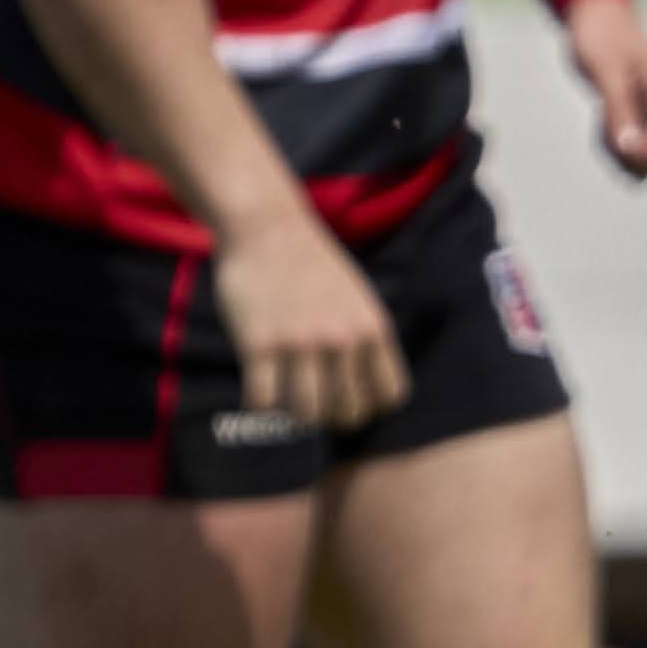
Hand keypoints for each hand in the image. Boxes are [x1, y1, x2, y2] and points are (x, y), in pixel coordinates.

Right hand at [209, 204, 404, 430]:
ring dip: (296, 417)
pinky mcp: (258, 343)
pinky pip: (263, 400)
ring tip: (286, 403)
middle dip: (332, 418)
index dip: (371, 408)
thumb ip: (367, 341)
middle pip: (348, 412)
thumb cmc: (314, 267)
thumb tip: (369, 392)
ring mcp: (300, 342)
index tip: (350, 402)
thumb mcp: (359, 300)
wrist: (267, 228)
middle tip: (314, 408)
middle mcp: (342, 339)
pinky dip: (259, 406)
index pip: (390, 396)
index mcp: (373, 329)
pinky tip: (257, 392)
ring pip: (307, 413)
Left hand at [561, 0, 646, 176]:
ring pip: (644, 162)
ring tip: (599, 116)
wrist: (599, 15)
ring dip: (615, 150)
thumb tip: (628, 149)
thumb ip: (619, 110)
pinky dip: (614, 144)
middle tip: (598, 117)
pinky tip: (603, 117)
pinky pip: (635, 152)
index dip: (632, 152)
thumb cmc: (602, 36)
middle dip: (621, 150)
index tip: (603, 128)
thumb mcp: (605, 71)